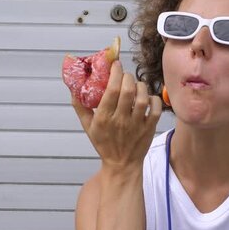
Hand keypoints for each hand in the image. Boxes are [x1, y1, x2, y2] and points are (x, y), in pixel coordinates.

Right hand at [72, 60, 162, 174]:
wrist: (122, 165)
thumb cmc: (104, 144)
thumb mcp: (88, 127)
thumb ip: (80, 106)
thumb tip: (73, 87)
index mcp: (104, 118)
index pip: (111, 90)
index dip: (115, 73)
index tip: (115, 64)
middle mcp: (120, 121)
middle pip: (127, 90)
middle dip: (127, 77)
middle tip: (125, 75)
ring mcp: (137, 125)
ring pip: (142, 97)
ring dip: (140, 86)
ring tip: (135, 85)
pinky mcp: (149, 128)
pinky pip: (155, 108)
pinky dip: (153, 99)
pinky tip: (147, 97)